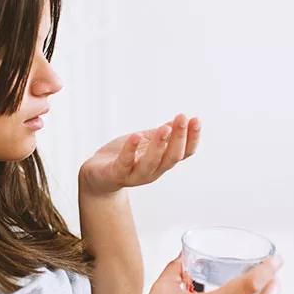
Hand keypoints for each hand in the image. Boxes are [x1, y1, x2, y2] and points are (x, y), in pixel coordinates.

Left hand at [79, 113, 200, 195]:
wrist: (96, 176)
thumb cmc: (122, 158)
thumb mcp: (145, 143)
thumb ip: (161, 135)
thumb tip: (180, 120)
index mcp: (162, 162)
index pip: (184, 153)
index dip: (192, 138)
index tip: (196, 120)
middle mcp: (153, 171)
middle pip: (171, 158)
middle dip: (179, 138)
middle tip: (183, 118)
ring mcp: (135, 174)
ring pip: (151, 163)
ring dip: (159, 145)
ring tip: (165, 128)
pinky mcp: (116, 174)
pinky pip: (125, 163)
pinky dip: (130, 150)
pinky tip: (136, 136)